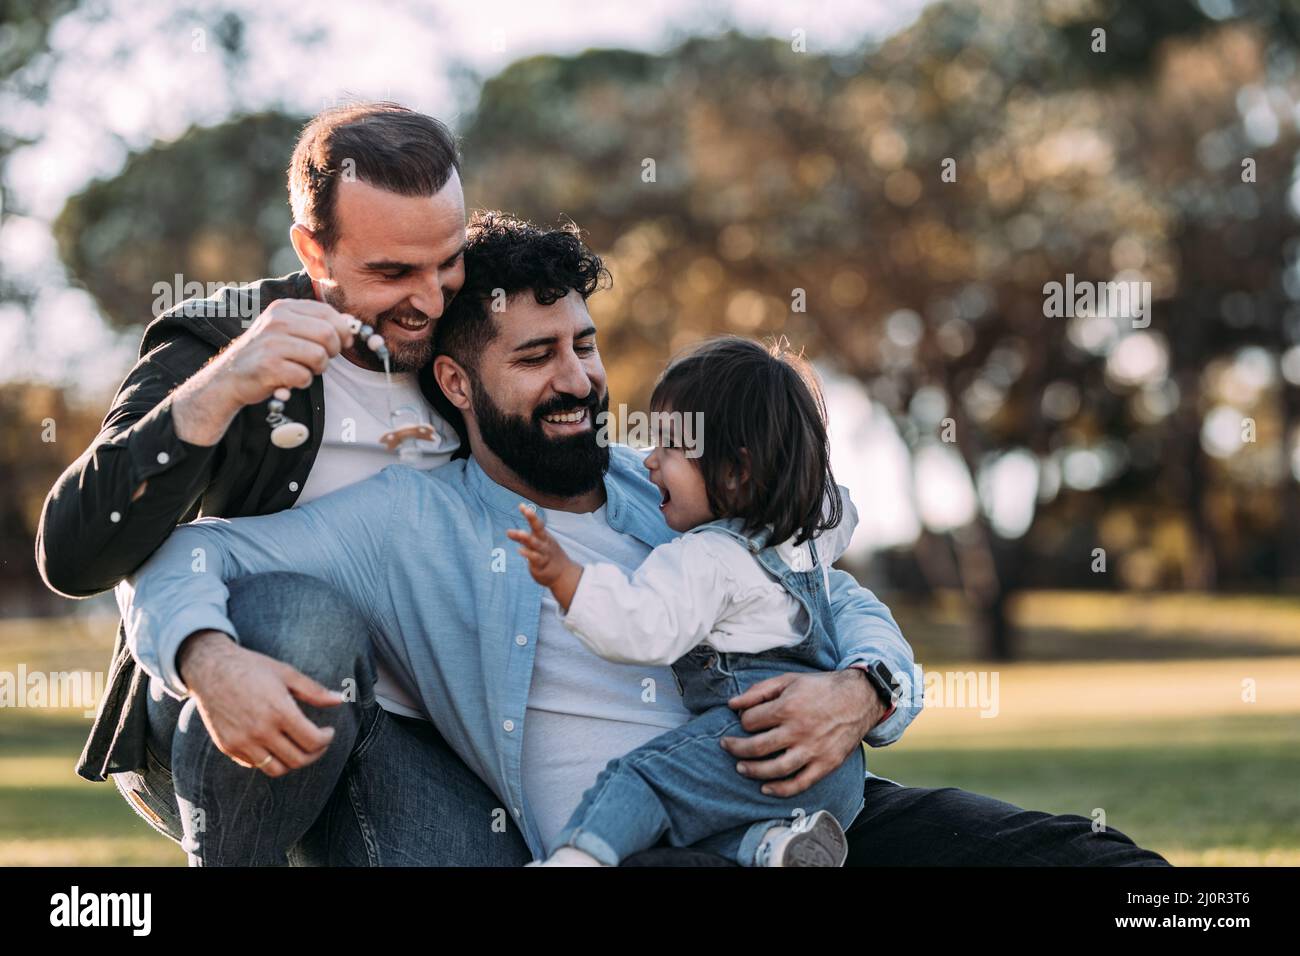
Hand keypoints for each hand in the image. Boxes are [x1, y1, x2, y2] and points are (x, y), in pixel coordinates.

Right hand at [172, 299, 356, 445]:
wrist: (228, 377)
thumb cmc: (266, 354)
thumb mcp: (286, 330)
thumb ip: (315, 324)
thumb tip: (351, 324)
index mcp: (284, 308)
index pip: (328, 313)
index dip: (343, 331)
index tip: (342, 343)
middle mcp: (277, 321)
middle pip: (328, 334)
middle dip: (331, 352)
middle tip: (320, 360)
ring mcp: (272, 343)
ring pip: (320, 356)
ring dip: (317, 369)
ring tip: (301, 369)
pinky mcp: (269, 366)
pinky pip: (305, 376)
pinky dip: (302, 383)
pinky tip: (288, 380)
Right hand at [176, 629, 345, 776]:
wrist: (210, 669)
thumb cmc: (252, 668)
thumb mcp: (286, 673)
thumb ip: (315, 690)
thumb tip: (341, 699)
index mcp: (279, 711)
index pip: (313, 741)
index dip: (327, 739)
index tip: (328, 731)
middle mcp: (260, 731)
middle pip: (298, 760)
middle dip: (315, 753)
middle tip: (319, 742)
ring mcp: (242, 742)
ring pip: (277, 769)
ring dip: (293, 762)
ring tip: (299, 747)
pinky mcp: (228, 747)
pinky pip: (256, 764)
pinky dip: (270, 759)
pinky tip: (276, 743)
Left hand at [505, 503, 582, 608]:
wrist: (563, 575)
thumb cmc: (547, 557)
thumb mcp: (536, 546)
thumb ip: (523, 539)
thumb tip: (508, 532)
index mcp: (544, 536)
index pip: (537, 523)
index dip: (530, 515)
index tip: (521, 506)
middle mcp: (545, 542)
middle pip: (539, 529)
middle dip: (533, 519)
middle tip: (526, 510)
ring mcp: (544, 553)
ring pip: (536, 544)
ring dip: (528, 538)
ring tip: (519, 532)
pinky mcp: (542, 565)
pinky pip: (535, 558)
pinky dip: (528, 554)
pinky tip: (520, 550)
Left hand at [721, 669, 884, 796]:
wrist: (859, 698)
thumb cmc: (820, 687)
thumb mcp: (788, 680)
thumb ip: (758, 691)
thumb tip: (731, 704)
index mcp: (788, 707)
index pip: (751, 722)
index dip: (743, 721)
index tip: (746, 720)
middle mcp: (799, 731)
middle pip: (757, 747)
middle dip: (736, 748)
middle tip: (727, 746)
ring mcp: (813, 750)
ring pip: (775, 769)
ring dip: (753, 771)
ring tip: (741, 768)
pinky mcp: (826, 764)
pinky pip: (799, 784)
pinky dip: (780, 790)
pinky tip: (766, 788)